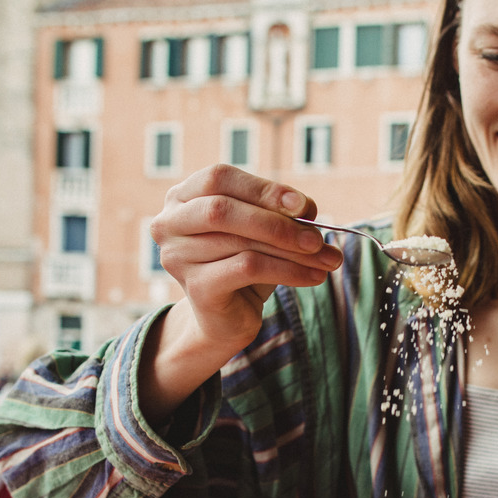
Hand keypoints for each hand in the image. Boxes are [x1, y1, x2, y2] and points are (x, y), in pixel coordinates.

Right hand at [139, 166, 342, 419]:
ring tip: (327, 260)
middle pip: (223, 209)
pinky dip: (287, 271)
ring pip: (241, 242)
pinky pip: (247, 269)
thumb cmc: (243, 264)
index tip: (305, 206)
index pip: (219, 178)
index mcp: (182, 197)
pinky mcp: (195, 288)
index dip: (264, 189)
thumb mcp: (262, 231)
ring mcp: (177, 256)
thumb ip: (279, 213)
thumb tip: (306, 210)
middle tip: (318, 239)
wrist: (225, 318)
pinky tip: (313, 277)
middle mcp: (169, 223)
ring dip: (293, 251)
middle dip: (277, 222)